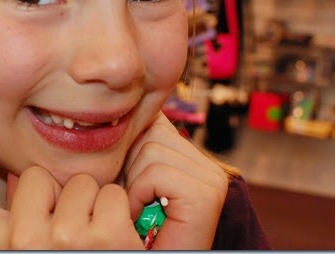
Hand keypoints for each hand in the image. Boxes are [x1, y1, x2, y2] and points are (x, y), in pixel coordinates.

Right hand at [0, 135, 144, 249]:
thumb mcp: (33, 252)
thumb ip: (21, 218)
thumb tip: (17, 177)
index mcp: (3, 249)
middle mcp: (27, 243)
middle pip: (34, 176)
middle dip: (55, 190)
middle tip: (70, 226)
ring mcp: (67, 238)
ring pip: (79, 182)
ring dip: (91, 202)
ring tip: (96, 236)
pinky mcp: (107, 236)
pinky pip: (112, 193)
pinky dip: (119, 210)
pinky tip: (117, 236)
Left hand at [123, 112, 228, 249]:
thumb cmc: (131, 227)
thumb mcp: (129, 177)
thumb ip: (132, 146)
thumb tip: (123, 107)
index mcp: (192, 157)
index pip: (155, 119)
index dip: (129, 143)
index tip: (124, 174)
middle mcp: (208, 165)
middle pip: (151, 132)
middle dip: (129, 165)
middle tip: (133, 198)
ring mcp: (211, 178)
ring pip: (151, 150)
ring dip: (132, 183)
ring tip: (137, 208)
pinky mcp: (206, 194)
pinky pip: (156, 173)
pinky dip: (138, 194)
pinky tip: (140, 215)